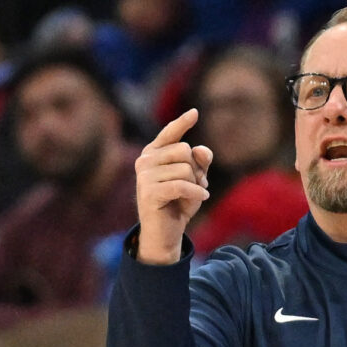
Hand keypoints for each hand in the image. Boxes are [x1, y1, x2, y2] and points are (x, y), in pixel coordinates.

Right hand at [134, 108, 212, 266]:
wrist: (165, 233)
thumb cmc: (178, 203)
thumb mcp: (194, 180)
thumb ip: (200, 162)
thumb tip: (201, 150)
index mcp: (153, 153)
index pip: (170, 133)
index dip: (182, 123)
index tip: (195, 113)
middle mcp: (145, 160)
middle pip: (184, 151)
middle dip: (196, 170)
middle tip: (195, 185)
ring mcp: (144, 176)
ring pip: (184, 169)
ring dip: (195, 184)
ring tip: (191, 196)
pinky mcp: (148, 192)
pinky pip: (181, 185)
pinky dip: (196, 193)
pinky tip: (202, 199)